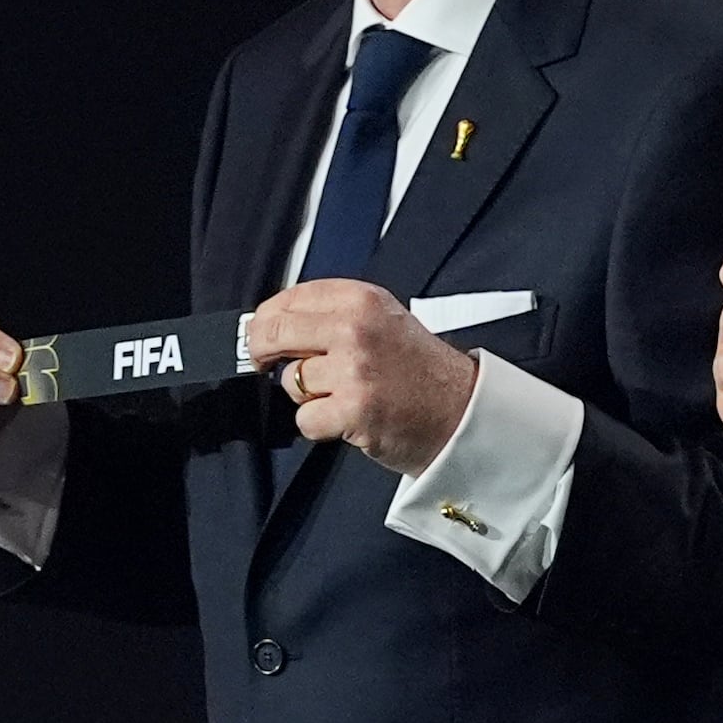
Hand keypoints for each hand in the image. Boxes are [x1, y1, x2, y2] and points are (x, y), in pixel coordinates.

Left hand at [247, 280, 478, 475]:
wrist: (462, 411)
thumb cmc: (423, 371)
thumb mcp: (386, 321)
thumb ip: (336, 316)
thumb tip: (274, 324)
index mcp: (364, 301)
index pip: (292, 298)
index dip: (268, 317)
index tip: (262, 331)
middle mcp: (357, 329)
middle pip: (275, 332)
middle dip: (260, 350)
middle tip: (263, 361)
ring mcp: (354, 370)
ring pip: (290, 381)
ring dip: (308, 395)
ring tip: (342, 395)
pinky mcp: (352, 409)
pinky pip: (305, 418)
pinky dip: (319, 425)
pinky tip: (345, 418)